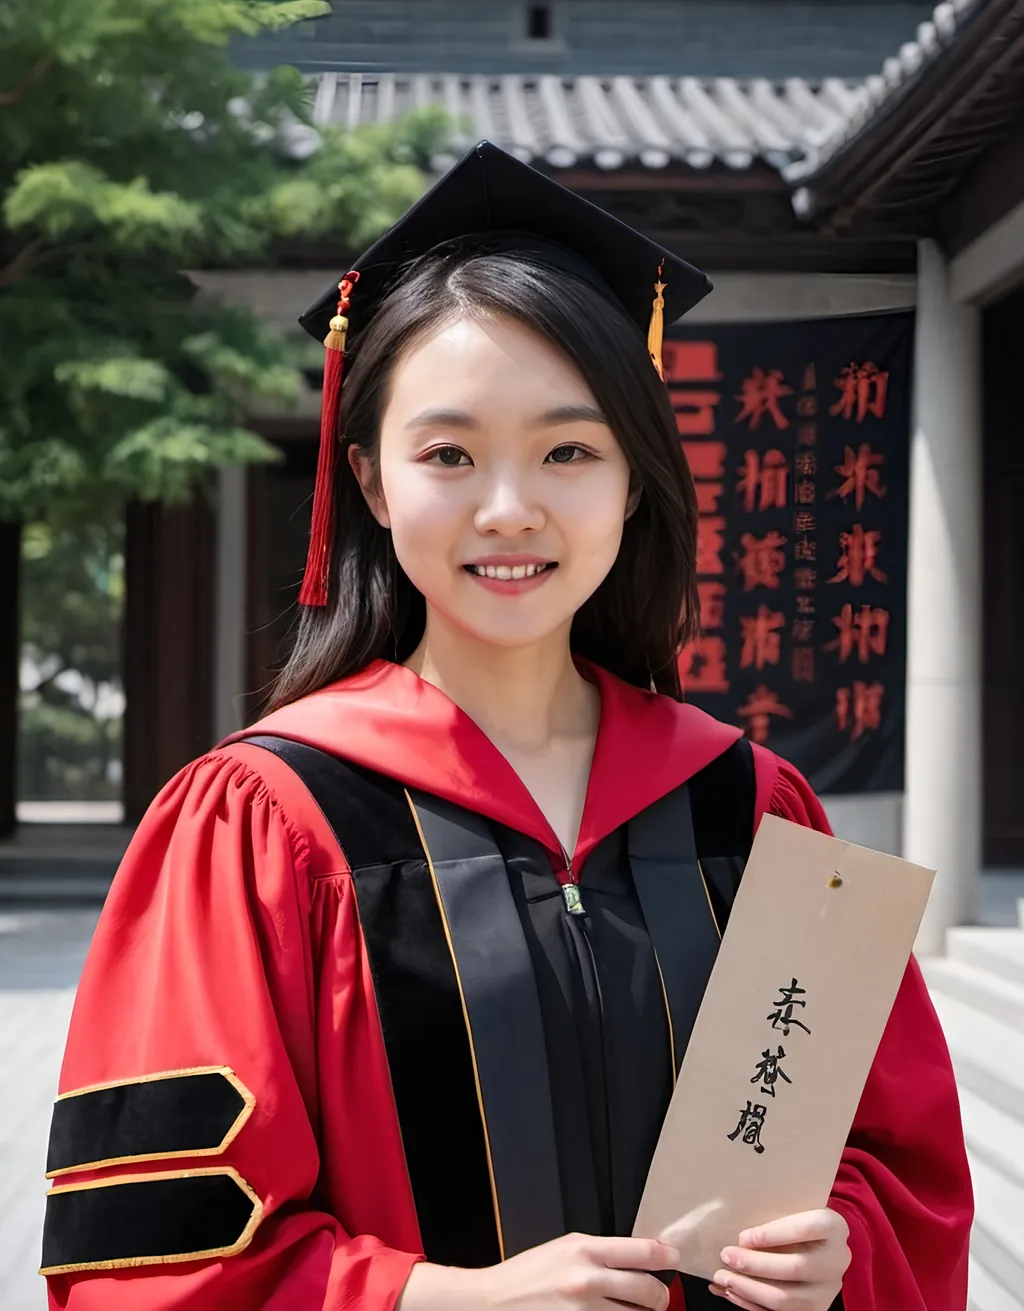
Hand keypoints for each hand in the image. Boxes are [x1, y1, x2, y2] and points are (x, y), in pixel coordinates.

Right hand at [398, 1233, 679, 1309]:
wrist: (493, 1302)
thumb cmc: (529, 1274)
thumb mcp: (566, 1248)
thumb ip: (604, 1251)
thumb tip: (644, 1254)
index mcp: (586, 1252)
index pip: (644, 1252)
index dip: (667, 1257)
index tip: (674, 1259)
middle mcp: (588, 1282)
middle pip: (650, 1291)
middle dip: (659, 1295)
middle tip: (656, 1295)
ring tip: (630, 1308)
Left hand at [709, 1208, 849, 1310]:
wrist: (826, 1248)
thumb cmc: (801, 1223)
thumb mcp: (797, 1209)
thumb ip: (775, 1213)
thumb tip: (732, 1222)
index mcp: (833, 1227)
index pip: (804, 1228)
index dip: (772, 1234)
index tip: (743, 1237)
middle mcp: (836, 1261)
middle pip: (794, 1267)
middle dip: (754, 1264)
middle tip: (726, 1256)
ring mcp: (827, 1291)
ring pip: (785, 1298)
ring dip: (748, 1289)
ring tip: (721, 1277)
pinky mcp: (815, 1310)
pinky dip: (751, 1304)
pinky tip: (732, 1292)